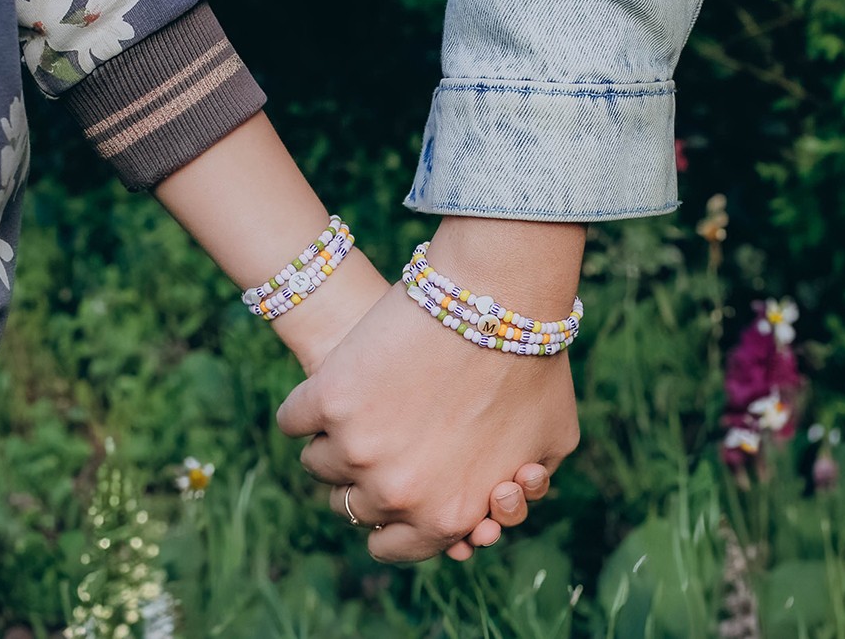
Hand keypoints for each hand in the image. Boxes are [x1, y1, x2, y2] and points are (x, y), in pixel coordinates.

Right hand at [154, 115, 559, 557]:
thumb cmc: (534, 366)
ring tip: (361, 403)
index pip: (390, 545)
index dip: (388, 518)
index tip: (389, 488)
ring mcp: (357, 449)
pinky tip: (331, 385)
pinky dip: (307, 405)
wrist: (498, 298)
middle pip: (349, 503)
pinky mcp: (328, 401)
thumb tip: (486, 516)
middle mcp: (397, 494)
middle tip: (382, 433)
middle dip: (364, 474)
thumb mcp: (550, 444)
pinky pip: (294, 419)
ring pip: (318, 460)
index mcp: (447, 517)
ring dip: (334, 437)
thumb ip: (514, 491)